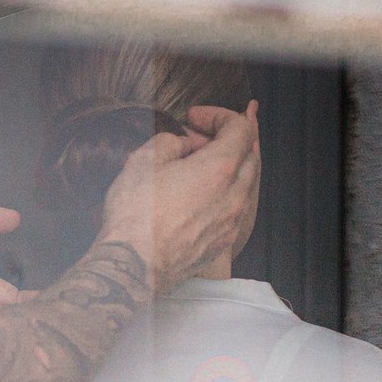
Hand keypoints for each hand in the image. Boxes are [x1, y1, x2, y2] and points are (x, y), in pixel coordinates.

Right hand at [96, 100, 260, 293]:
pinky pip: (233, 210)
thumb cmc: (136, 213)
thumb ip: (170, 142)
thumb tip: (183, 145)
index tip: (194, 118)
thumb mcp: (144, 160)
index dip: (219, 115)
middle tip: (197, 140)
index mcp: (220, 168)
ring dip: (227, 169)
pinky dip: (223, 194)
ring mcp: (231, 222)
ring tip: (197, 168)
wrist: (132, 266)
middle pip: (249, 156)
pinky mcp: (221, 243)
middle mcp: (234, 195)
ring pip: (244, 185)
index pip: (241, 128)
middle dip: (227, 141)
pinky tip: (197, 197)